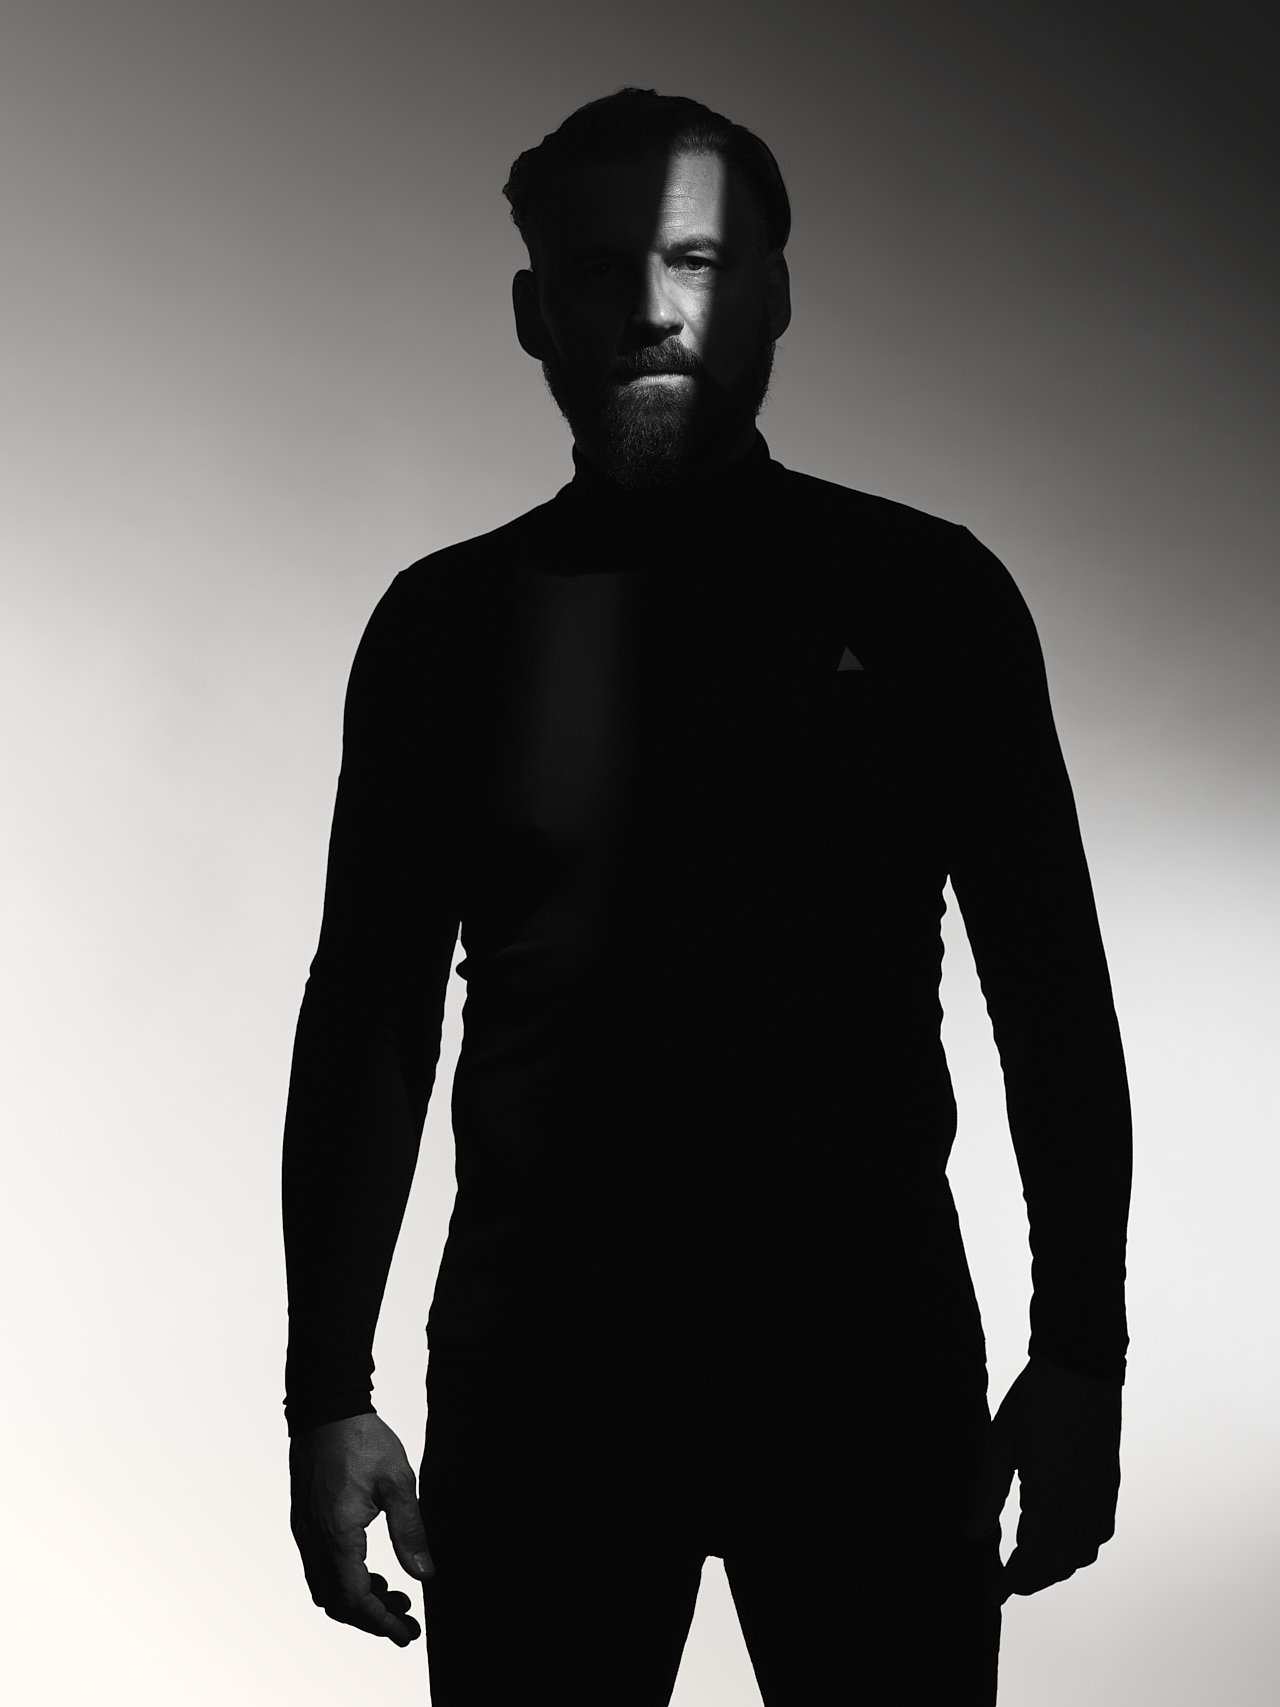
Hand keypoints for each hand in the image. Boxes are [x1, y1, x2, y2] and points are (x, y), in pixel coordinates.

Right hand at [289, 1411, 433, 1645]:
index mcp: (337, 1535)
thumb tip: (424, 1576)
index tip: (405, 1633)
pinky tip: (369, 1570)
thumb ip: (410, 1532)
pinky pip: (318, 1568)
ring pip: (325, 1588)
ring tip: (394, 1595)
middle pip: (337, 1603)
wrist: (326, 1410)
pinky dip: (343, 1581)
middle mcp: (314, 1541)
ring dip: (357, 1601)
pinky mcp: (304, 1522)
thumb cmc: (361, 1440)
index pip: (354, 1599)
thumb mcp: (398, 1482)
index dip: (381, 1622)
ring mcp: (305, 1532)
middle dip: (372, 1619)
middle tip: (406, 1621)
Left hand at [966, 1355, 1120, 1604]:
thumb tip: (973, 1534)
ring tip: (1030, 1565)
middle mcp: (1082, 1504)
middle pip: (1059, 1564)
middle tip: (1005, 1583)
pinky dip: (1081, 1547)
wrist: (1081, 1366)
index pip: (1031, 1559)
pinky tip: (1063, 1538)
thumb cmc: (1035, 1400)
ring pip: (1084, 1553)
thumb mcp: (998, 1443)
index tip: (992, 1593)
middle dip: (1032, 1580)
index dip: (1010, 1582)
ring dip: (1057, 1567)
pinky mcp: (1110, 1482)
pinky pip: (1101, 1532)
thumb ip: (986, 1494)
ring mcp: (1101, 1494)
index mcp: (1052, 1497)